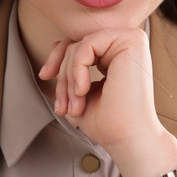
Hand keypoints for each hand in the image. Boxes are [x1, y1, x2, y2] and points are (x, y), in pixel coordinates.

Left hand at [38, 26, 162, 154]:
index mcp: (118, 53)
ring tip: (76, 105)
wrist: (127, 137)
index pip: (79, 44)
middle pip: (76, 45)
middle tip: (64, 106)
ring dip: (69, 79)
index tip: (45, 77)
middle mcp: (127, 43)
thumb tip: (56, 45)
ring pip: (78, 46)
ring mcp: (131, 39)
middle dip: (62, 76)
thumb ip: (73, 67)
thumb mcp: (81, 89)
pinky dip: (76, 70)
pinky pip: (86, 45)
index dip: (57, 60)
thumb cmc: (108, 121)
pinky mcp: (131, 41)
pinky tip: (83, 91)